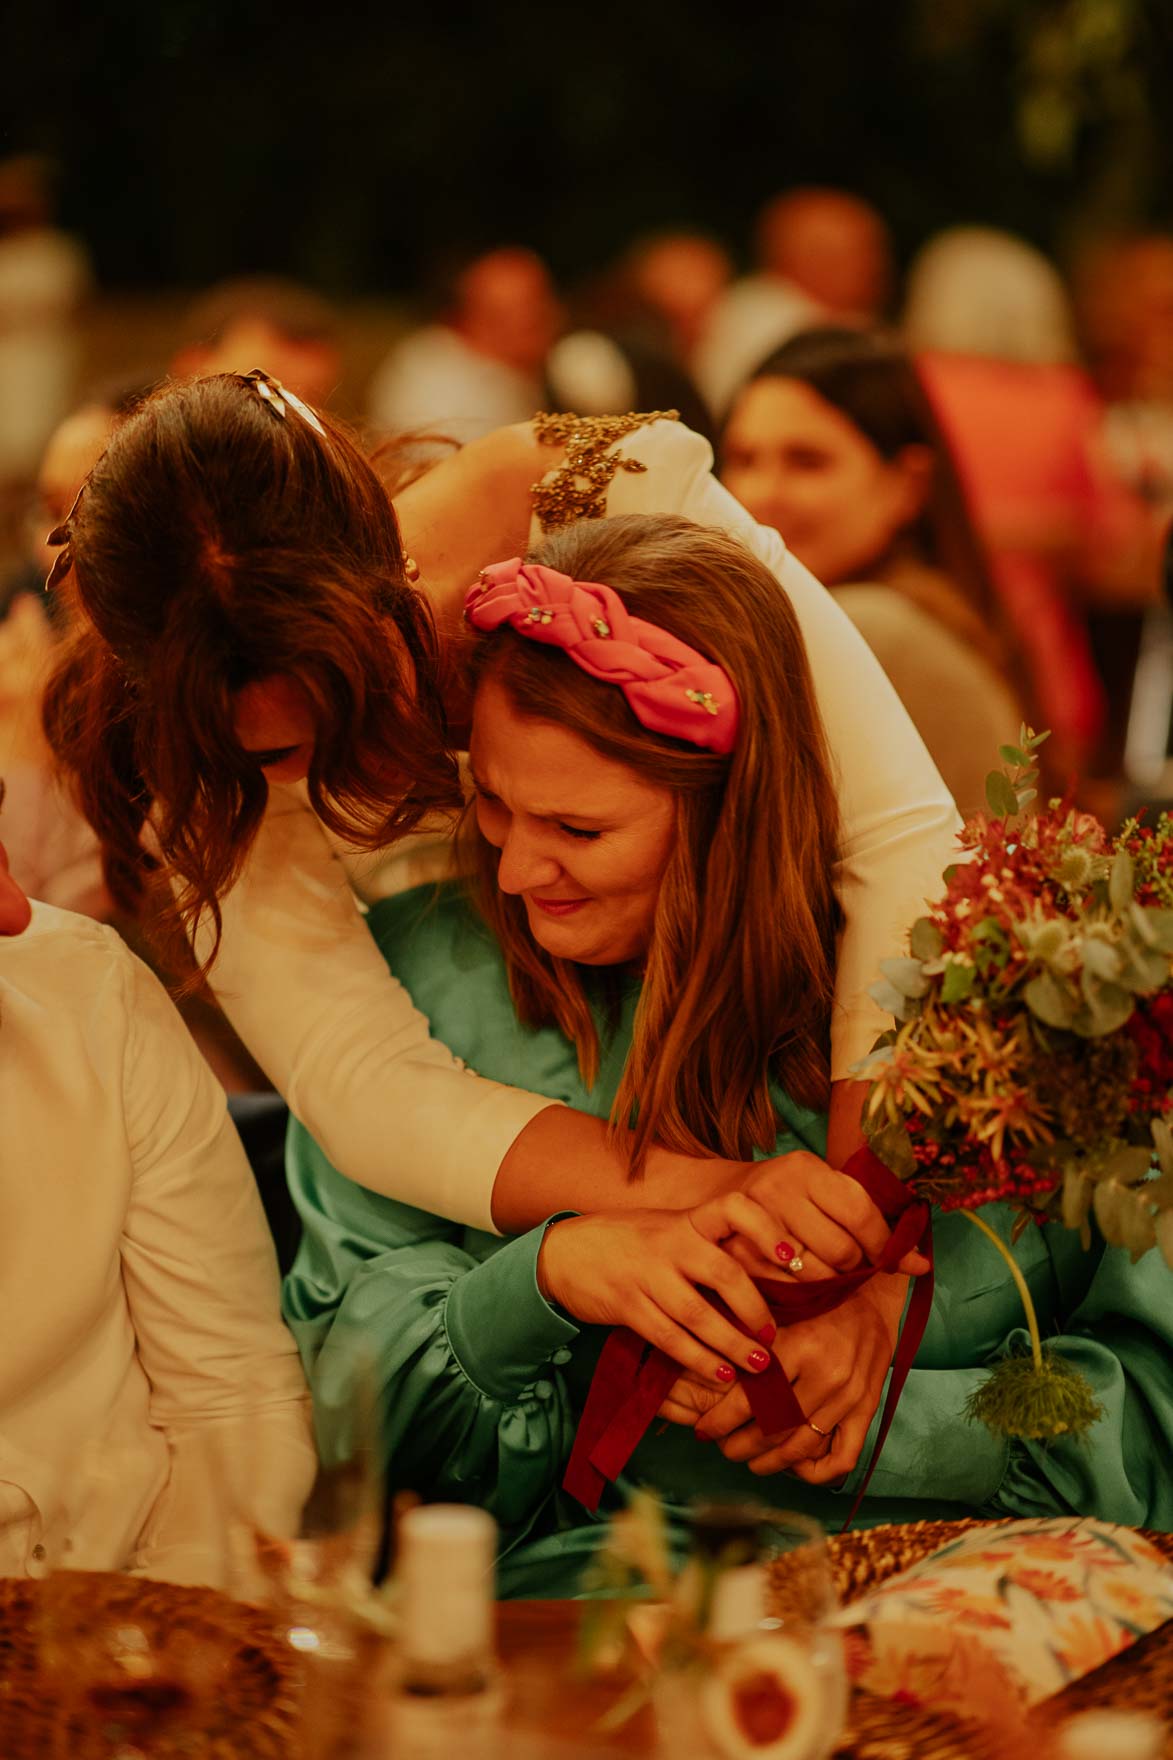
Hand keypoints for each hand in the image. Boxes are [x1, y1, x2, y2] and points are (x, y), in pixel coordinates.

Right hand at [537, 1207, 785, 1386]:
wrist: (564, 1252)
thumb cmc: (631, 1242)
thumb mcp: (669, 1228)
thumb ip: (708, 1244)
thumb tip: (766, 1272)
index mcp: (686, 1220)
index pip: (734, 1208)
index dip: (767, 1229)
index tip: (792, 1258)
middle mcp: (669, 1242)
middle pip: (723, 1272)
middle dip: (754, 1310)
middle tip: (773, 1336)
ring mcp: (646, 1274)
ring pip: (698, 1314)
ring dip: (731, 1344)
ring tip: (757, 1366)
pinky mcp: (627, 1305)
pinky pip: (669, 1337)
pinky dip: (697, 1359)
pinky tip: (718, 1373)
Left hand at [659, 1272, 909, 1480]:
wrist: (871, 1296)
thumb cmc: (814, 1297)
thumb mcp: (778, 1304)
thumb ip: (745, 1331)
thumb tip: (702, 1355)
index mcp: (800, 1345)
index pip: (750, 1399)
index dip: (720, 1421)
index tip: (701, 1429)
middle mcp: (827, 1375)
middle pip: (773, 1429)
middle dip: (739, 1446)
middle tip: (721, 1447)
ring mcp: (850, 1396)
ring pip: (802, 1447)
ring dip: (770, 1462)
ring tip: (749, 1461)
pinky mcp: (868, 1409)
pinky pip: (843, 1456)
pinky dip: (817, 1472)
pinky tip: (794, 1468)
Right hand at [717, 1153, 928, 1280]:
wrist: (720, 1197)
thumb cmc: (790, 1197)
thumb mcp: (824, 1193)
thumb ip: (869, 1222)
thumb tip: (923, 1265)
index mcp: (807, 1168)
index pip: (859, 1212)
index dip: (881, 1245)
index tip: (885, 1260)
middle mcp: (779, 1187)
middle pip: (839, 1248)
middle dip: (855, 1268)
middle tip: (854, 1270)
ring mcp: (755, 1219)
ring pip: (814, 1272)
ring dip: (831, 1284)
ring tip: (830, 1277)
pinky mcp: (736, 1248)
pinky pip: (786, 1285)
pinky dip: (803, 1292)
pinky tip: (805, 1286)